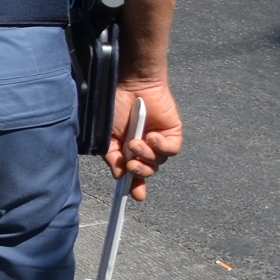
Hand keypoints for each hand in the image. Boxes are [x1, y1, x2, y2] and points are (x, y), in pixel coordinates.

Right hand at [109, 77, 182, 200]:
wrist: (131, 84)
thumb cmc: (116, 105)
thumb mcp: (107, 134)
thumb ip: (111, 155)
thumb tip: (119, 175)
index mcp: (128, 149)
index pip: (134, 172)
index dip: (135, 186)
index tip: (135, 196)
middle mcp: (144, 147)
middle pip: (148, 170)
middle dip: (141, 172)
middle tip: (132, 165)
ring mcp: (159, 140)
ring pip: (159, 161)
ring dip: (146, 156)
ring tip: (136, 144)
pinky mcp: (173, 133)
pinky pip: (171, 150)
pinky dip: (162, 148)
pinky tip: (152, 137)